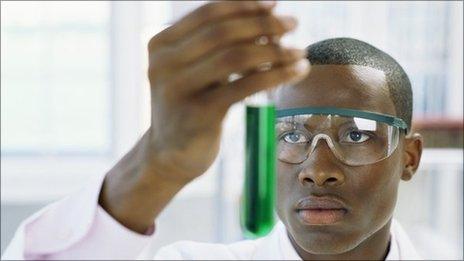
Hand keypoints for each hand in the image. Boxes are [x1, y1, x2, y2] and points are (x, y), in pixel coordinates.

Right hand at [146, 1, 309, 184]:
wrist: (170, 154)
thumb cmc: (190, 106)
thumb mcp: (195, 71)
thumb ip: (218, 46)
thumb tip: (267, 17)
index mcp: (161, 45)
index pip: (208, 13)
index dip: (244, 5)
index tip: (274, 3)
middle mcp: (164, 64)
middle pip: (224, 32)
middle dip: (264, 24)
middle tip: (293, 24)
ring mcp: (179, 89)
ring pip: (236, 57)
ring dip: (275, 51)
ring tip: (300, 51)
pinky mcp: (198, 114)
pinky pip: (245, 86)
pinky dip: (276, 75)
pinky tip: (297, 71)